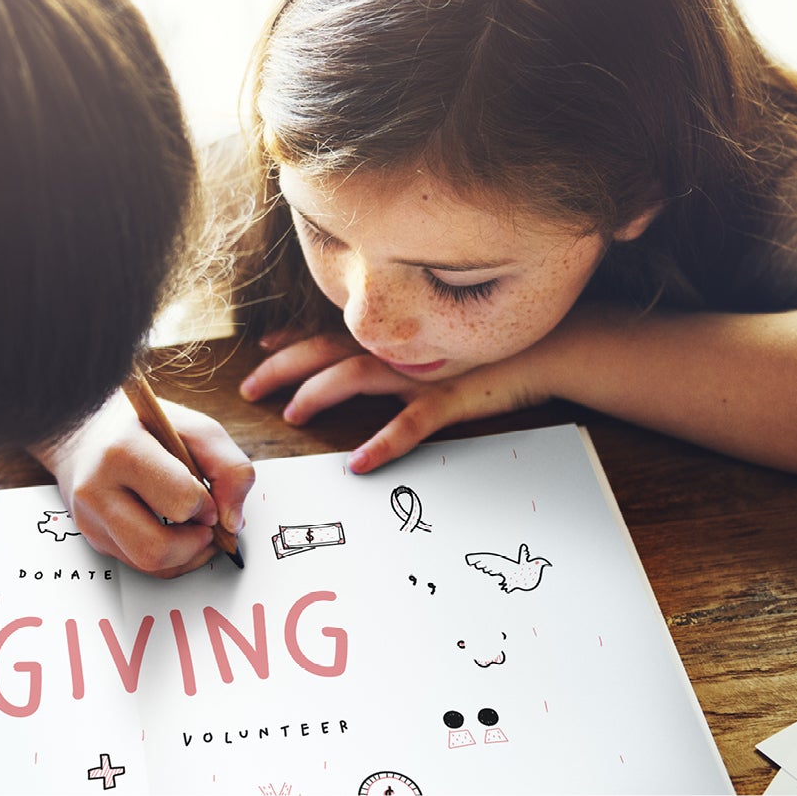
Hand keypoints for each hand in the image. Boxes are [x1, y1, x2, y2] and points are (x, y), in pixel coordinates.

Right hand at [32, 388, 254, 577]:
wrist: (86, 430)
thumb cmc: (144, 426)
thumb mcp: (194, 427)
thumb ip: (228, 467)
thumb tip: (231, 522)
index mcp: (122, 451)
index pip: (179, 501)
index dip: (206, 505)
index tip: (208, 495)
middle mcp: (97, 490)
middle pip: (156, 549)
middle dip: (195, 543)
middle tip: (205, 523)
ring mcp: (90, 519)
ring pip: (149, 566)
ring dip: (185, 556)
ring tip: (194, 530)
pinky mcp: (93, 538)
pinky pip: (141, 567)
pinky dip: (170, 558)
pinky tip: (176, 534)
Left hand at [240, 329, 549, 472]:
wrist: (547, 349)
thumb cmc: (487, 352)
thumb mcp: (433, 346)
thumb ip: (394, 352)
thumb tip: (354, 358)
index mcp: (391, 338)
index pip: (327, 334)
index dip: (290, 341)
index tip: (260, 350)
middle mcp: (398, 350)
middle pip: (325, 351)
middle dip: (282, 368)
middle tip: (249, 389)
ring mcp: (420, 373)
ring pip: (356, 376)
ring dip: (319, 393)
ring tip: (293, 414)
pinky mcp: (449, 399)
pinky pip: (410, 424)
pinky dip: (382, 443)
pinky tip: (358, 462)